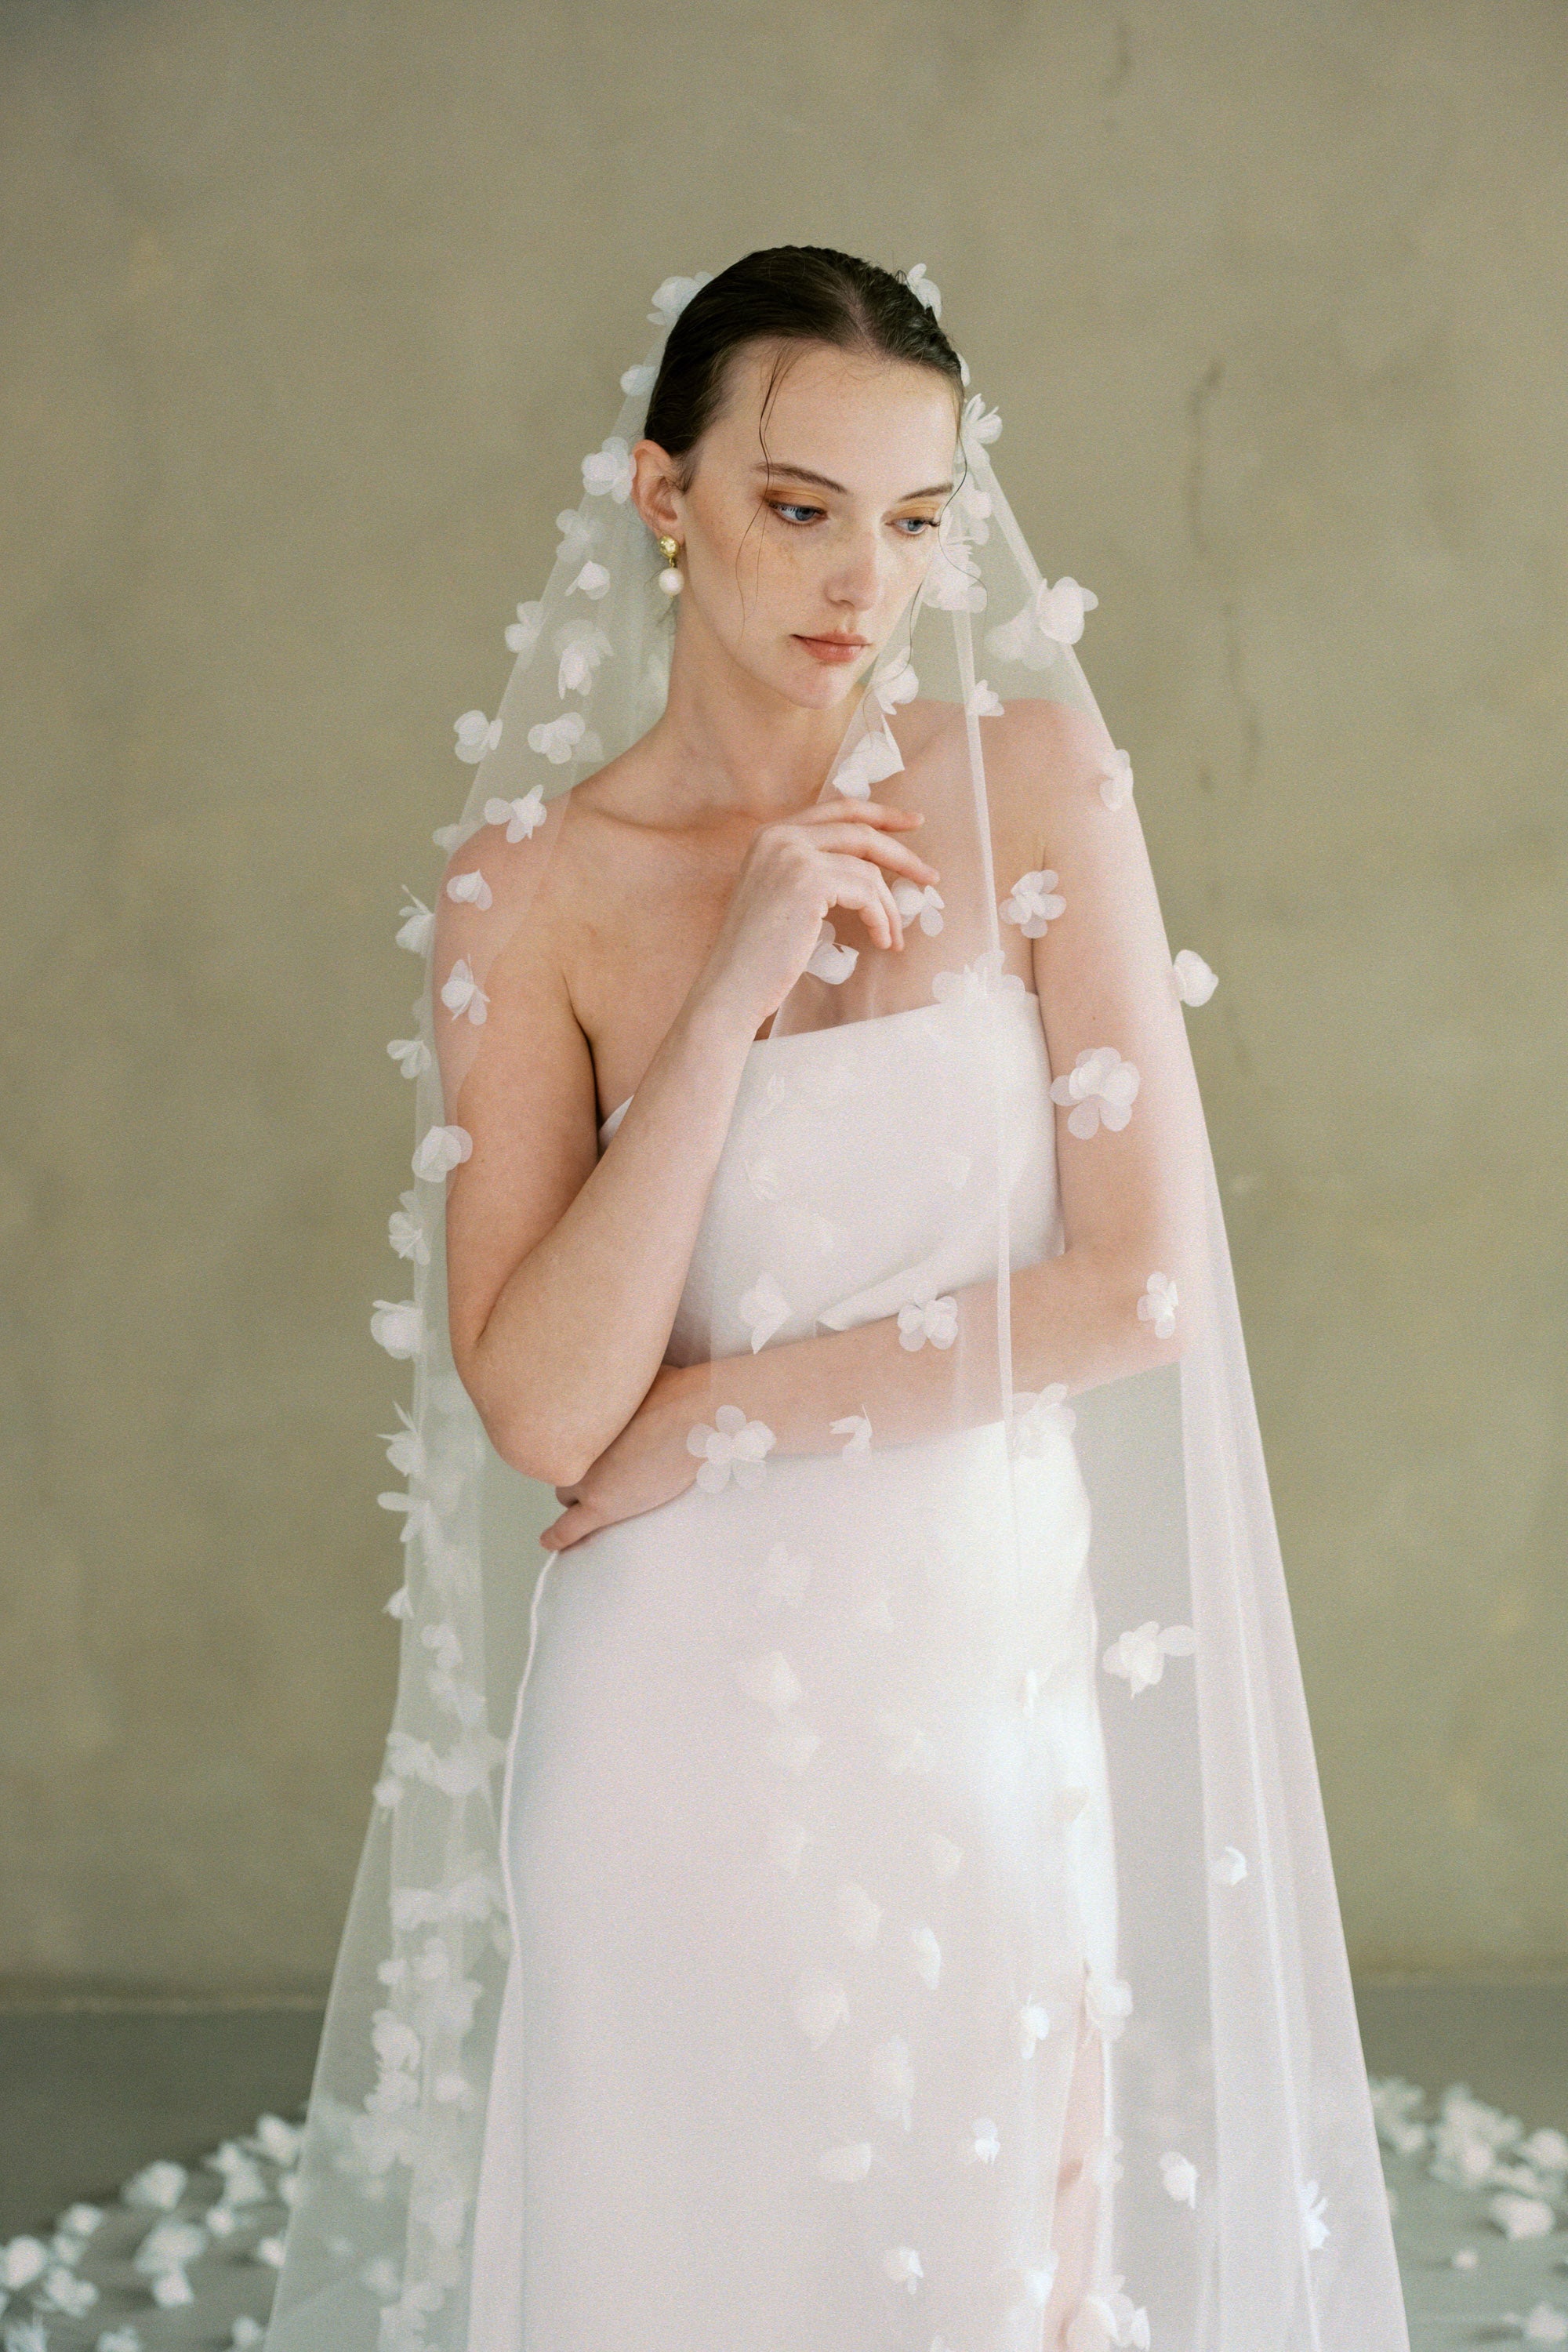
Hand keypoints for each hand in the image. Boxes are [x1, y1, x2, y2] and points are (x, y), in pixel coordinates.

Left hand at [540, 1362, 699, 1550]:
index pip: (563, 1436)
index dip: (577, 1441)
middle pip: (565, 1464)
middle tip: (602, 1467)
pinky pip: (569, 1527)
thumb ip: (621, 1384)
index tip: (585, 1442)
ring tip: (590, 1501)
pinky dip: (557, 1537)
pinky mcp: (602, 1505)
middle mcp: (575, 1446)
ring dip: (579, 1496)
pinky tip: (546, 1542)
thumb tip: (625, 1366)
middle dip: (579, 1466)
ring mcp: (586, 1478)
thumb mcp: (638, 1375)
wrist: (695, 1416)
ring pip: (567, 1496)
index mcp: (581, 1417)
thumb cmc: (678, 1389)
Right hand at [697, 794, 939, 1036]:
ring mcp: (793, 856)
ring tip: (893, 935)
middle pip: (860, 830)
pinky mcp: (808, 882)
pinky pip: (866, 892)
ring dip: (889, 906)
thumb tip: (864, 871)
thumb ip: (810, 871)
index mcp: (772, 835)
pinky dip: (881, 917)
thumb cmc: (757, 956)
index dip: (880, 814)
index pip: (837, 810)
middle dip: (902, 853)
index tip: (911, 824)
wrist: (731, 987)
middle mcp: (780, 836)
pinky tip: (882, 940)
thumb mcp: (780, 897)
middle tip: (930, 876)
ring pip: (867, 868)